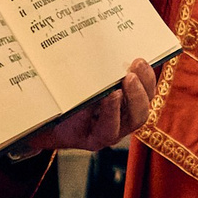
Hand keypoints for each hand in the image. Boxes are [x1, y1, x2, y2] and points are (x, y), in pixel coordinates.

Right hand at [14, 58, 158, 151]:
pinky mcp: (130, 102)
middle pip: (136, 119)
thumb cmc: (52, 117)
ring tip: (137, 63)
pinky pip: (145, 91)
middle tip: (128, 77)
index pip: (108, 129)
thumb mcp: (53, 112)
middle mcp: (114, 129)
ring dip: (144, 84)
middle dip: (135, 97)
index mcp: (94, 137)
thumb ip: (65, 103)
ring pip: (143, 104)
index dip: (111, 113)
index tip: (110, 94)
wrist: (55, 122)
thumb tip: (77, 83)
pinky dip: (144, 76)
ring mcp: (124, 116)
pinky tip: (139, 60)